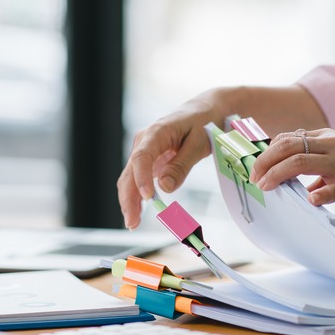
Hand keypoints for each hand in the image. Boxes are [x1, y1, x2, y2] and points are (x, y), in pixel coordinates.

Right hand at [117, 89, 232, 229]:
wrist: (205, 110)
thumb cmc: (204, 123)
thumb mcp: (199, 143)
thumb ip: (182, 165)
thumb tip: (165, 188)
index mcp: (156, 132)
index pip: (142, 157)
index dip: (142, 178)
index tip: (148, 197)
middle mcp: (144, 141)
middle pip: (130, 172)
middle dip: (129, 199)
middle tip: (133, 223)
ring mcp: (143, 151)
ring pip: (129, 178)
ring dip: (129, 201)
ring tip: (133, 223)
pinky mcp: (148, 160)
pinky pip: (137, 179)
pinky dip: (136, 196)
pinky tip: (136, 213)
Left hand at [249, 128, 334, 213]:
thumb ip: (314, 163)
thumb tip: (289, 176)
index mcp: (326, 139)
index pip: (287, 139)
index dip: (266, 153)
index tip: (255, 168)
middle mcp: (331, 147)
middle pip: (287, 146)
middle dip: (264, 162)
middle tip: (254, 178)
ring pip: (300, 162)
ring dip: (277, 175)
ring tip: (266, 187)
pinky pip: (330, 189)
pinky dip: (316, 195)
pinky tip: (308, 201)